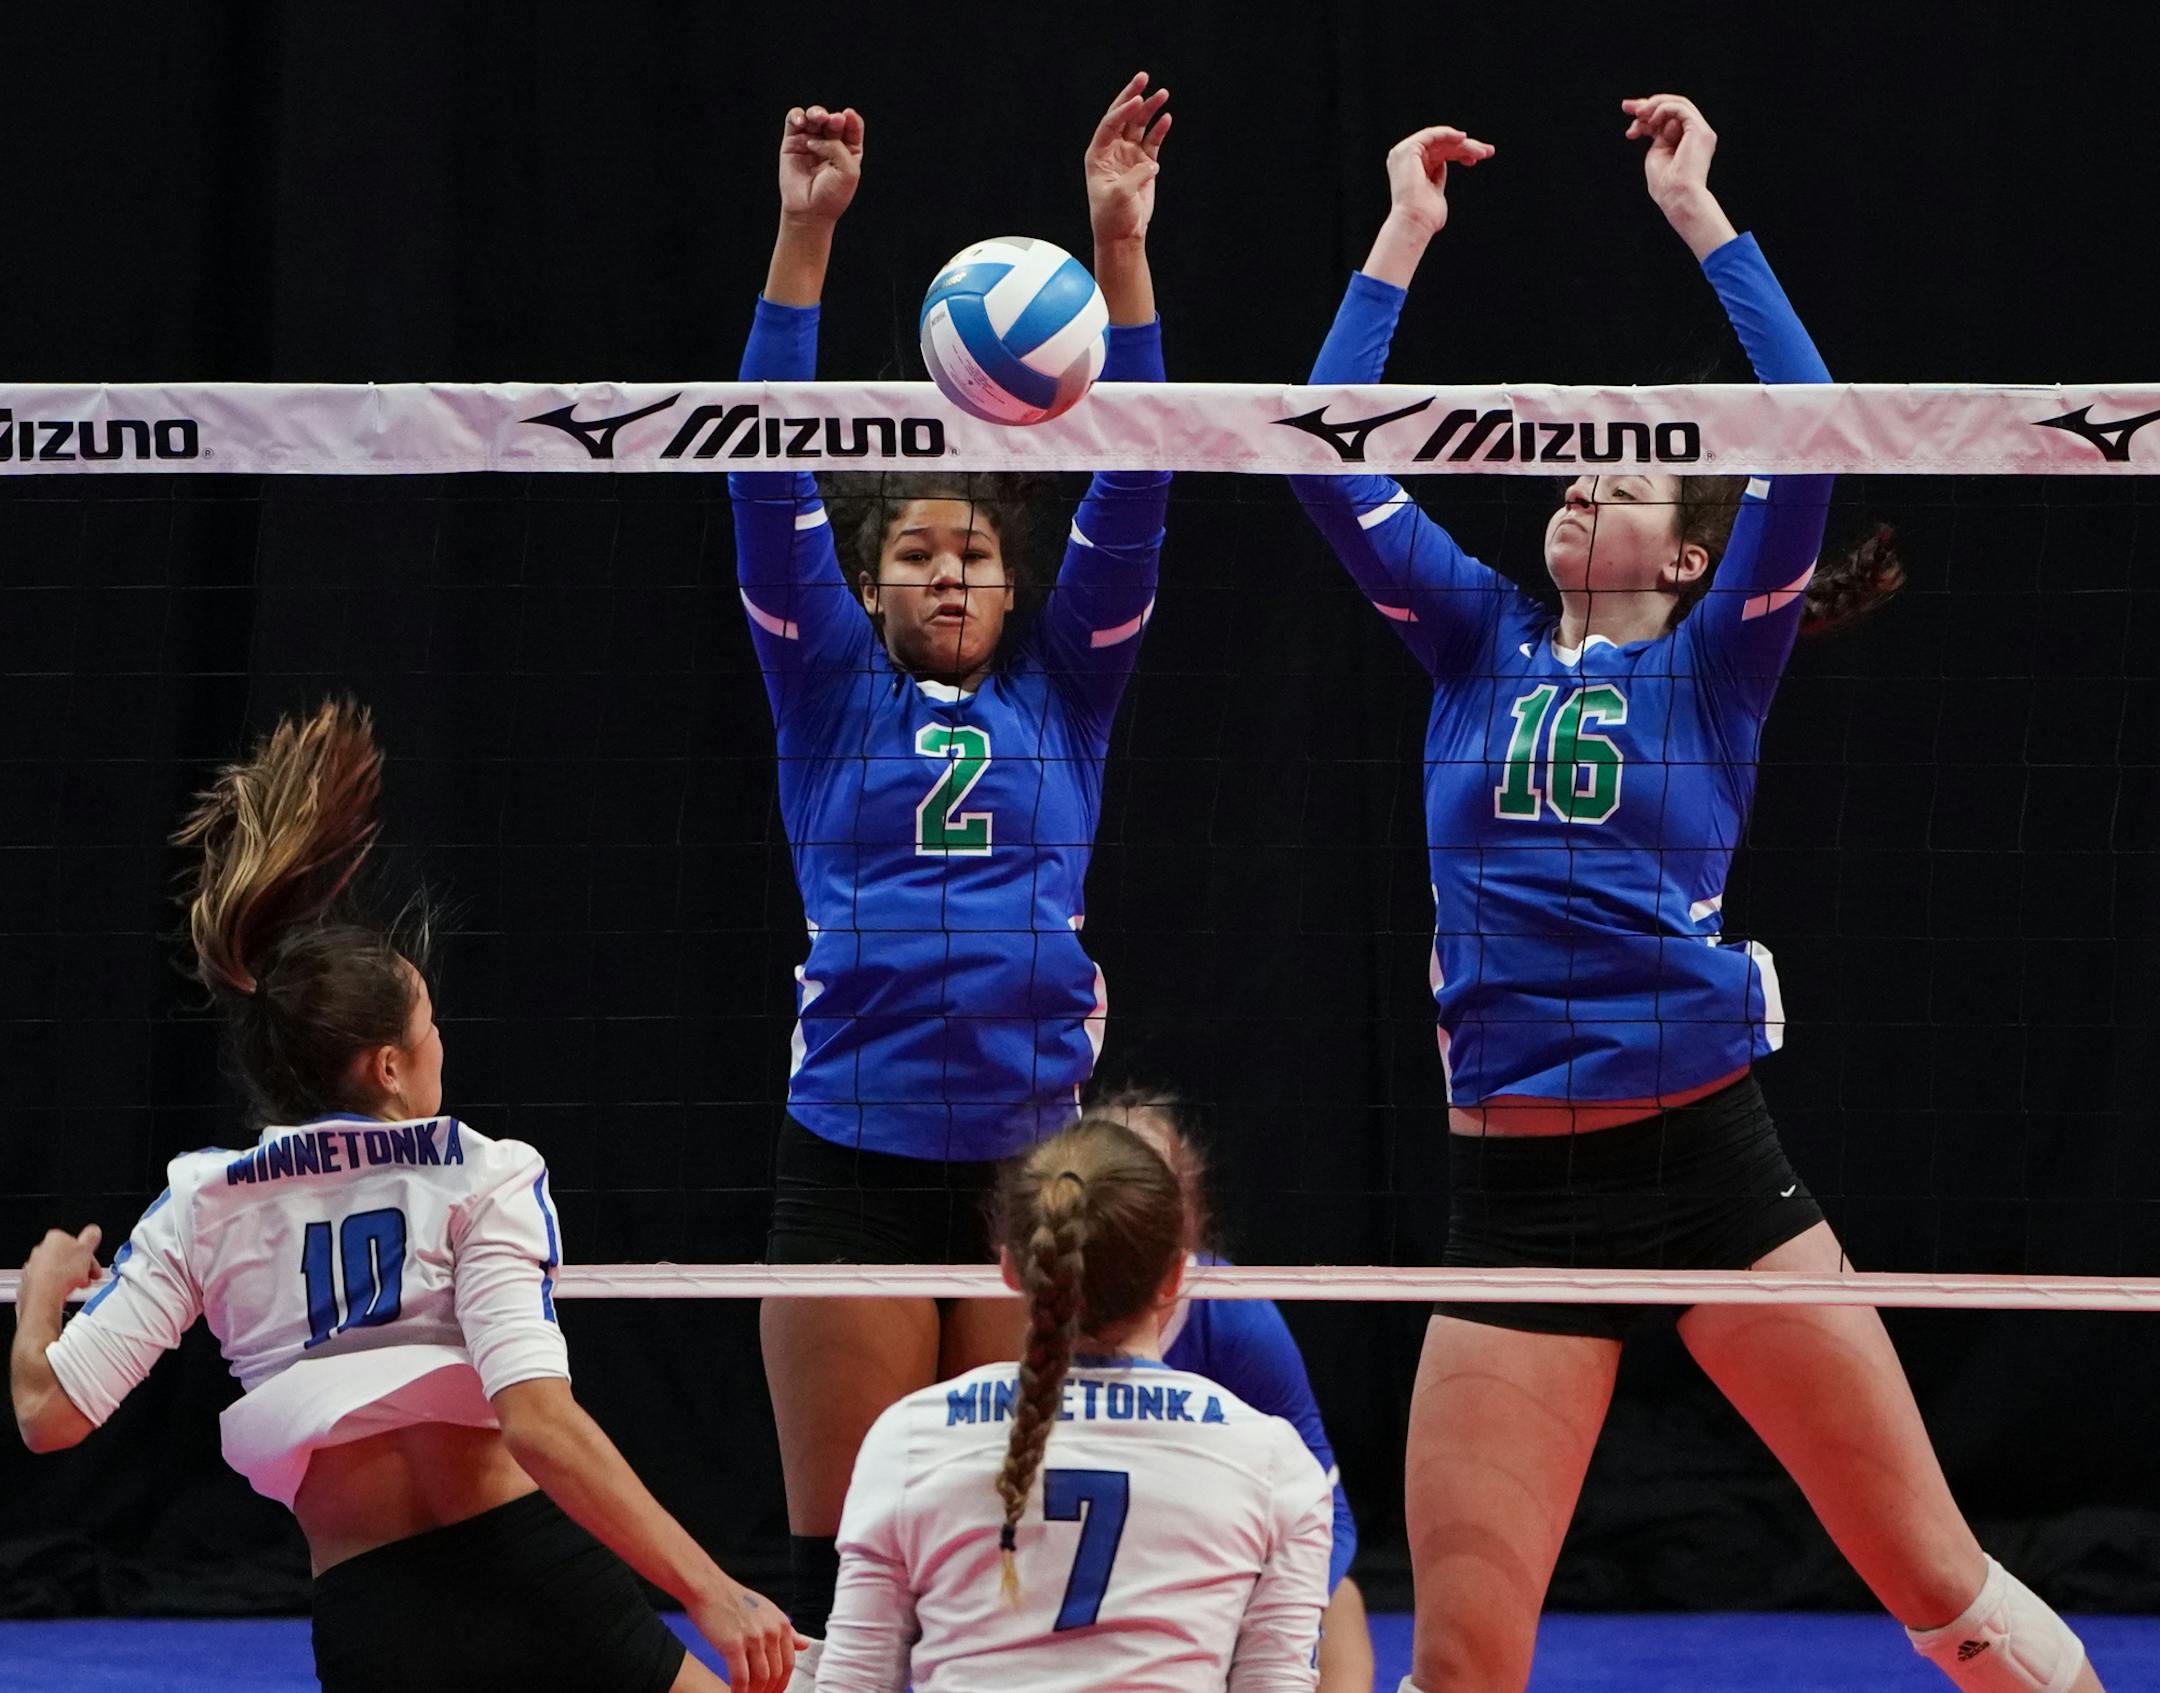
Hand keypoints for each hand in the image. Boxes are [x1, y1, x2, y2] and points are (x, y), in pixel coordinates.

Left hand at [20, 1225, 102, 1310]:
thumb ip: (92, 1237)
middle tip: (88, 1275)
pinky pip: (49, 1281)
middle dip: (80, 1267)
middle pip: (67, 1257)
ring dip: (71, 1277)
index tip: (92, 1263)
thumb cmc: (61, 1272)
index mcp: (55, 1237)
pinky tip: (65, 1291)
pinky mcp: (31, 1281)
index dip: (88, 1254)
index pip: (76, 1242)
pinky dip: (58, 1285)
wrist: (44, 1295)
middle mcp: (42, 1249)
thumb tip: (94, 1230)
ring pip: (59, 1270)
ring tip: (78, 1285)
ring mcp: (34, 1265)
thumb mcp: (86, 1250)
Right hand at [690, 1574, 803, 1692]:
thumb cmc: (735, 1600)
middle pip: (776, 1674)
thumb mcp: (767, 1611)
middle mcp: (771, 1631)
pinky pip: (741, 1678)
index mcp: (781, 1624)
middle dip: (769, 1691)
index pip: (789, 1663)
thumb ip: (786, 1631)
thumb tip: (805, 1644)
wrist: (709, 1588)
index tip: (774, 1692)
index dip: (782, 1683)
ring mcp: (753, 1638)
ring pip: (761, 1679)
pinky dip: (740, 1692)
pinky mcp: (733, 1645)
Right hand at [777, 104, 863, 226]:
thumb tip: (815, 137)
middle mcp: (830, 144)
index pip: (852, 126)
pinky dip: (797, 115)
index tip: (847, 116)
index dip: (851, 118)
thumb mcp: (848, 170)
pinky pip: (794, 120)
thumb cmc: (831, 195)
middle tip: (833, 121)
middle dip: (834, 118)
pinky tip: (801, 121)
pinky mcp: (792, 142)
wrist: (809, 212)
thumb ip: (838, 147)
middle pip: (833, 120)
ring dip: (816, 112)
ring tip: (818, 118)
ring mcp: (810, 141)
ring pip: (814, 116)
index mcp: (848, 150)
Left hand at [1086, 72, 1170, 245]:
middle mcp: (1112, 150)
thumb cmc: (1112, 217)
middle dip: (1133, 96)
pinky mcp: (1144, 163)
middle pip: (1123, 117)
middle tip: (1143, 77)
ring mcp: (1128, 155)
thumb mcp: (1119, 196)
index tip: (1137, 100)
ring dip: (1151, 109)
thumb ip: (1135, 175)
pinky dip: (1159, 129)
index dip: (1123, 110)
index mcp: (1098, 155)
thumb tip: (1151, 163)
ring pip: (1140, 125)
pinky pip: (1152, 140)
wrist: (1123, 234)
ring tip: (1163, 94)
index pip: (1110, 125)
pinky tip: (1166, 118)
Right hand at [1383, 125, 1494, 235]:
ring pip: (1441, 142)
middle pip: (1442, 147)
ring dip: (1464, 145)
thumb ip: (1437, 178)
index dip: (1459, 154)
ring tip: (1483, 153)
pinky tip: (1463, 138)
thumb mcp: (1435, 193)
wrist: (1416, 223)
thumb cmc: (1426, 218)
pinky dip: (1447, 134)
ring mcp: (1404, 154)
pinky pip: (1431, 135)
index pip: (1438, 155)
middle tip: (1487, 152)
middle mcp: (1405, 160)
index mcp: (1410, 170)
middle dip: (1466, 148)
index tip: (1475, 160)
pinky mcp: (1407, 150)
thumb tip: (1444, 165)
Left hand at [1622, 93, 1715, 212]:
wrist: (1678, 197)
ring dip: (1654, 105)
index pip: (1668, 118)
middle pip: (1673, 107)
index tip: (1628, 110)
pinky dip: (1662, 111)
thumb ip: (1657, 136)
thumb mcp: (1657, 154)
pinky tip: (1649, 122)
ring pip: (1678, 103)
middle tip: (1626, 106)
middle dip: (1648, 104)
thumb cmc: (1666, 185)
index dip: (1648, 112)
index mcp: (1688, 141)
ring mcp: (1701, 131)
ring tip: (1637, 115)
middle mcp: (1697, 134)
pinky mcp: (1700, 130)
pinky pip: (1680, 108)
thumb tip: (1651, 121)